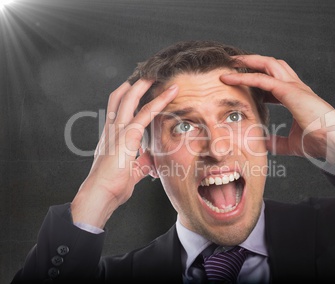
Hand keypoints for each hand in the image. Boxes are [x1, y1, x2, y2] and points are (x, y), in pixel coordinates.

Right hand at [71, 80, 177, 227]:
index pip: (118, 109)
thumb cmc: (113, 186)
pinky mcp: (127, 137)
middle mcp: (112, 129)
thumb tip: (151, 161)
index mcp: (111, 136)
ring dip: (144, 84)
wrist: (100, 195)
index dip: (128, 96)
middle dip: (134, 83)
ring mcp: (117, 131)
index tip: (139, 87)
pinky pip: (144, 114)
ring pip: (129, 99)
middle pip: (120, 97)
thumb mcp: (131, 171)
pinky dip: (159, 101)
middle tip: (148, 72)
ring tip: (158, 73)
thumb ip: (141, 162)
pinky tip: (171, 93)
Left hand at [220, 55, 334, 162]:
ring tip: (230, 63)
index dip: (257, 79)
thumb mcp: (290, 143)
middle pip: (271, 65)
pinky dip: (245, 77)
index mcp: (296, 96)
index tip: (241, 82)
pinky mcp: (290, 91)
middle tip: (233, 64)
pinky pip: (262, 79)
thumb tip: (263, 144)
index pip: (274, 80)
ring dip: (248, 62)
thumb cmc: (319, 142)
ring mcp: (294, 87)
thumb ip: (276, 142)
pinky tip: (230, 79)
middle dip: (252, 61)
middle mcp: (295, 87)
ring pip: (268, 64)